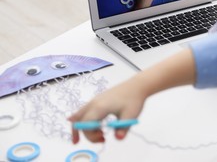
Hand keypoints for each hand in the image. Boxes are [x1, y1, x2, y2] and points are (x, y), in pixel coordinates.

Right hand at [68, 49, 196, 143]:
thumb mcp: (130, 116)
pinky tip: (73, 122)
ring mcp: (94, 101)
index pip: (86, 125)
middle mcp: (93, 103)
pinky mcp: (97, 100)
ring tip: (79, 139)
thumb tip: (118, 138)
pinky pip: (83, 111)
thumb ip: (123, 129)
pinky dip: (78, 119)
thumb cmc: (133, 100)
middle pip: (79, 121)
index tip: (104, 138)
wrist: (136, 86)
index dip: (91, 136)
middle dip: (87, 134)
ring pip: (79, 115)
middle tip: (103, 138)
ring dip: (81, 127)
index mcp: (100, 107)